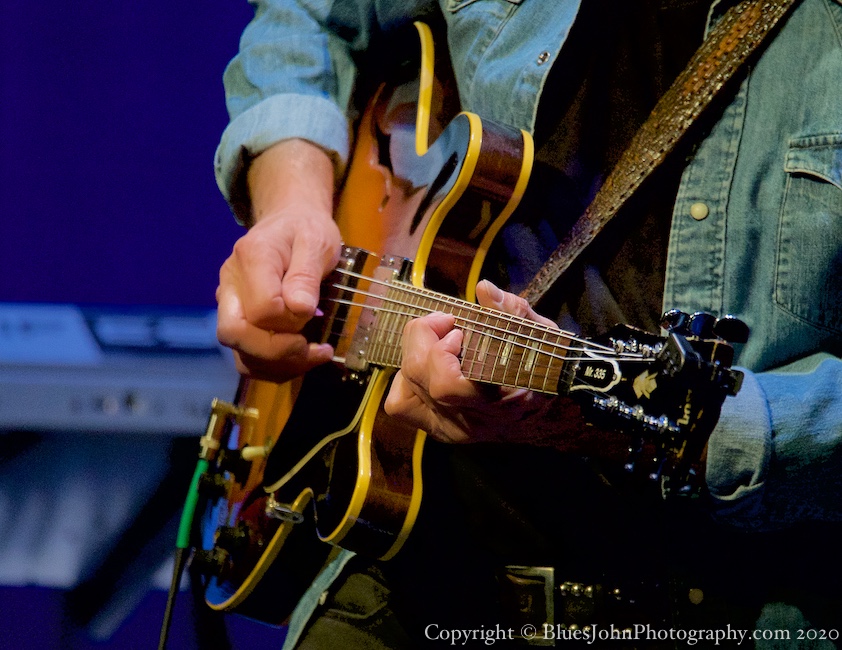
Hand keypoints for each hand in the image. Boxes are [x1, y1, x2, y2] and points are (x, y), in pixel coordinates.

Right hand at [216, 140, 340, 381]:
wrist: (291, 223)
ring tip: (314, 356)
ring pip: (240, 354)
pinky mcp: (238, 323)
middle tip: (312, 348)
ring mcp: (229, 306)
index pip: (261, 308)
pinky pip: (248, 359)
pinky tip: (300, 359)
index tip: (314, 310)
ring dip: (279, 366)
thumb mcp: (318, 241)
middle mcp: (230, 284)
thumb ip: (306, 274)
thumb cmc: (306, 230)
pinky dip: (275, 368)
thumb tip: (300, 309)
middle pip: (234, 334)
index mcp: (251, 258)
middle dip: (277, 352)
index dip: (291, 320)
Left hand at [384, 280, 587, 446]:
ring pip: (403, 392)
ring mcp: (449, 429)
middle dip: (423, 337)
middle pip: (417, 377)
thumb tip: (484, 289)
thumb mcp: (541, 337)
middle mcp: (468, 420)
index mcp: (496, 401)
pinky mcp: (437, 429)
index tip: (460, 328)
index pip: (444, 385)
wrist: (553, 416)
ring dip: (414, 357)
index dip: (441, 350)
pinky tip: (430, 367)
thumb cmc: (546, 370)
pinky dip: (405, 381)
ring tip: (439, 344)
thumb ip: (513, 313)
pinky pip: (400, 405)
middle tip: (447, 324)